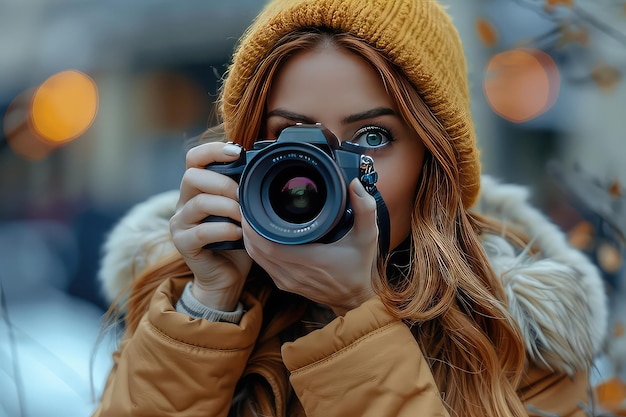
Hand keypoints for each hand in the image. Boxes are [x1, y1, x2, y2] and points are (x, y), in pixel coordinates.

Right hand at [169, 142, 252, 310]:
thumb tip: (261, 166)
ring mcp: (180, 223)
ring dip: (227, 207)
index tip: (238, 152)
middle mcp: (184, 202)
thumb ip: (243, 189)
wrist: (227, 276)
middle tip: (244, 196)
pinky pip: (202, 231)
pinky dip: (225, 230)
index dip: (213, 150)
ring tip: (245, 218)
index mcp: (197, 188)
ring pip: (199, 203)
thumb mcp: (243, 209)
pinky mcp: (182, 243)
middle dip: (224, 183)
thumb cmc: (238, 239)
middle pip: (192, 176)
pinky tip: (239, 234)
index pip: (194, 158)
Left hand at [242, 179, 379, 315]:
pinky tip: (257, 235)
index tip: (252, 205)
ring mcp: (287, 280)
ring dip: (249, 238)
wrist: (355, 298)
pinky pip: (263, 264)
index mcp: (310, 259)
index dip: (254, 226)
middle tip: (247, 205)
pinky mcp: (285, 284)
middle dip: (248, 226)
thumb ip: (365, 209)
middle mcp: (294, 272)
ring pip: (256, 257)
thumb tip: (355, 185)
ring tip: (249, 216)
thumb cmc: (359, 267)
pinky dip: (256, 249)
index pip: (268, 243)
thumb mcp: (367, 236)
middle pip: (256, 249)